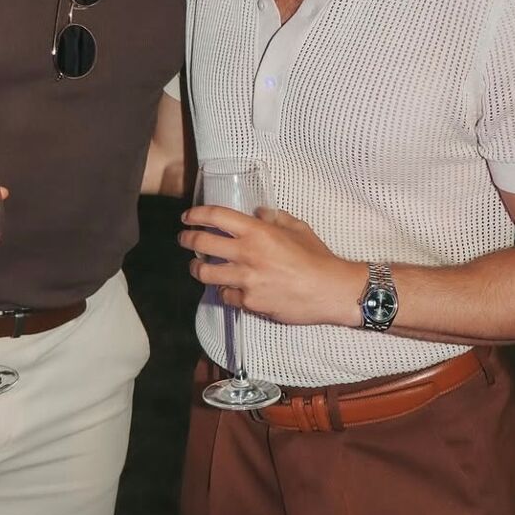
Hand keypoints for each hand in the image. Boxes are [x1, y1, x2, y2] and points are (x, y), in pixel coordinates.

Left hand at [178, 204, 360, 325]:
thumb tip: (258, 212)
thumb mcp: (298, 227)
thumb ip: (275, 217)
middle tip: (185, 239)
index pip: (216, 216)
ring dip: (197, 269)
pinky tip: (226, 287)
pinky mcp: (249, 302)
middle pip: (202, 244)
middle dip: (188, 239)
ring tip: (197, 267)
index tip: (188, 217)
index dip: (196, 215)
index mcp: (257, 231)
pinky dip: (224, 290)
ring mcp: (245, 279)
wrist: (330, 290)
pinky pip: (226, 295)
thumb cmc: (317, 256)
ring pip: (206, 274)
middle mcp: (246, 253)